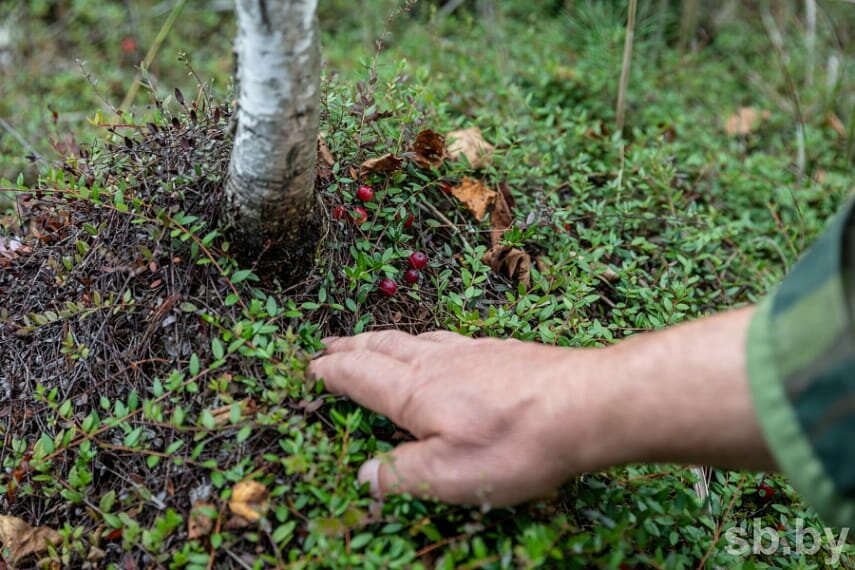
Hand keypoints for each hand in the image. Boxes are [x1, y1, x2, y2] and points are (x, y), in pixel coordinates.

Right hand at [309, 331, 609, 506]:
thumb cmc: (518, 443)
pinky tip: (434, 346)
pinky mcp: (497, 350)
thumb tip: (364, 477)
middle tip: (327, 345)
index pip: (358, 375)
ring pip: (412, 339)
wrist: (586, 402)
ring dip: (382, 339)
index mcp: (414, 392)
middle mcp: (435, 362)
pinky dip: (421, 340)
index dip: (331, 373)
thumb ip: (403, 474)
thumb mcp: (452, 476)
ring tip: (370, 341)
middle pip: (380, 347)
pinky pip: (445, 339)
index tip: (310, 370)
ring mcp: (469, 351)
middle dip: (350, 347)